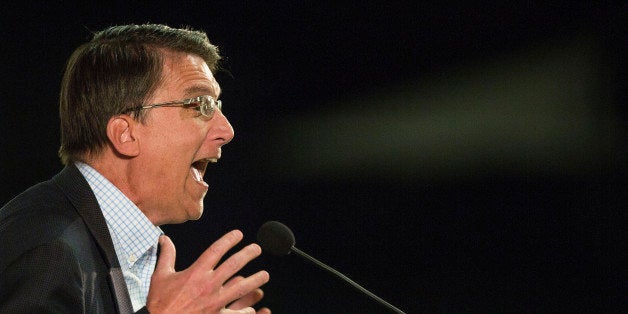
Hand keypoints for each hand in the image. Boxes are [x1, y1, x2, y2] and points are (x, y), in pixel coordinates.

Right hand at [146, 230, 269, 312]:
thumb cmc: (160, 304)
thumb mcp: (160, 276)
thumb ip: (167, 256)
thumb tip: (165, 239)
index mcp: (196, 272)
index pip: (217, 250)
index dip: (229, 240)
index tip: (238, 234)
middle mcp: (208, 284)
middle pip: (234, 264)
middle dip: (248, 254)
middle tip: (257, 248)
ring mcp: (214, 301)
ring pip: (242, 287)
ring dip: (255, 280)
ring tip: (265, 275)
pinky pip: (237, 313)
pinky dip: (246, 310)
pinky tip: (253, 307)